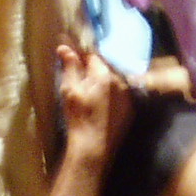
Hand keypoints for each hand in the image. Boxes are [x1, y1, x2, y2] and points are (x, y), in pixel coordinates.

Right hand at [56, 43, 133, 164]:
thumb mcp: (70, 91)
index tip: (73, 62)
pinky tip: (100, 106)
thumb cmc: (79, 118)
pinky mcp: (130, 109)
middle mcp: (120, 81)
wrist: (94, 147)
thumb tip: (65, 48)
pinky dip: (111, 95)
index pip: (93, 56)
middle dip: (93, 70)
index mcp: (105, 75)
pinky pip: (120, 94)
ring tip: (90, 95)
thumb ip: (70, 67)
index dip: (82, 58)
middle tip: (80, 81)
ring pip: (113, 81)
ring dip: (103, 83)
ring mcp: (128, 95)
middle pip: (105, 68)